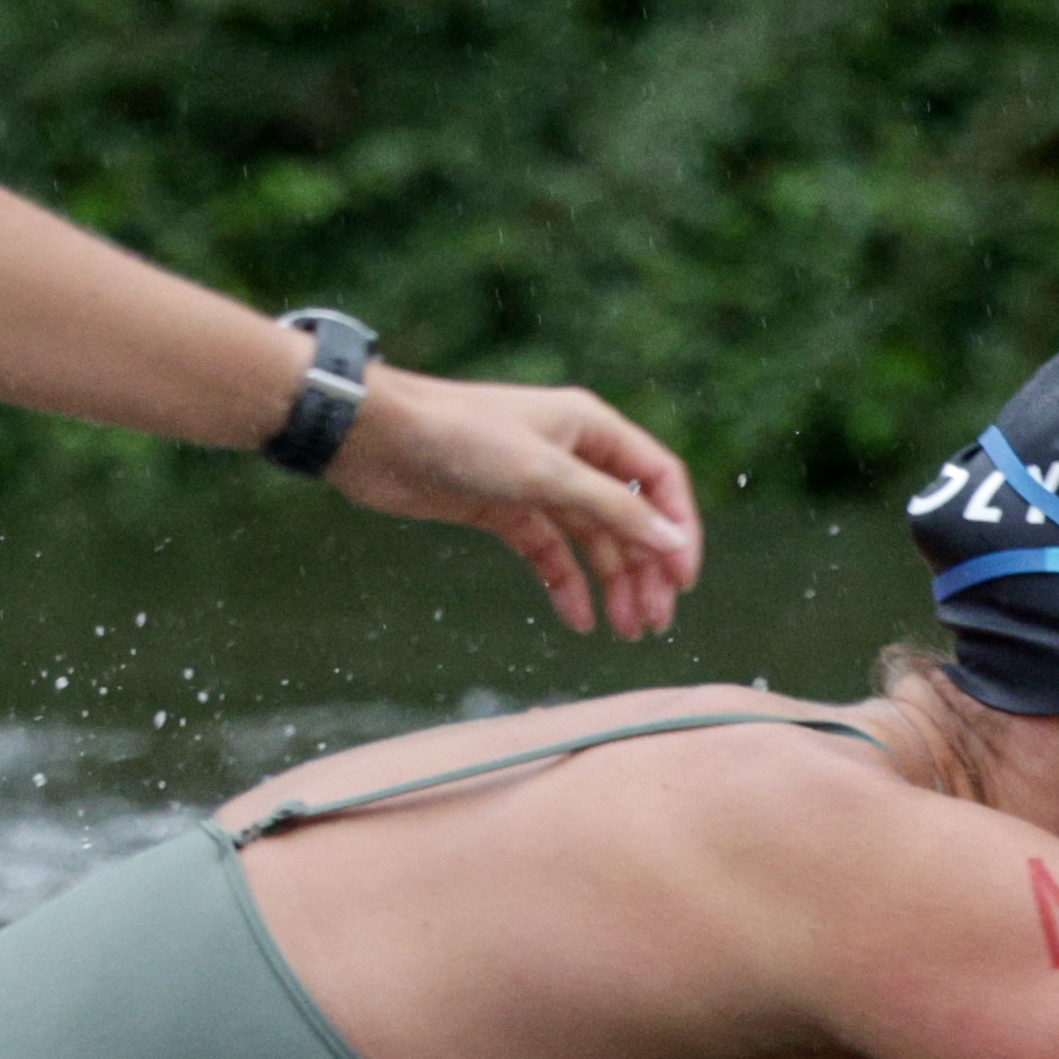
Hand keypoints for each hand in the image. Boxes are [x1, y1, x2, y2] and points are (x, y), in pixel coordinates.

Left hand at [327, 362, 705, 639]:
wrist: (376, 438)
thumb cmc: (461, 437)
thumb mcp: (545, 474)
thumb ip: (613, 508)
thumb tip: (672, 541)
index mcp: (592, 427)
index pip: (659, 480)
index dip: (677, 530)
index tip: (682, 582)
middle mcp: (571, 452)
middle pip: (628, 516)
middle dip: (644, 569)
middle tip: (653, 623)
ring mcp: (536, 482)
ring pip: (591, 538)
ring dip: (610, 583)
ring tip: (624, 631)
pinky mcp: (502, 509)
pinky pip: (548, 550)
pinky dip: (564, 583)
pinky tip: (576, 619)